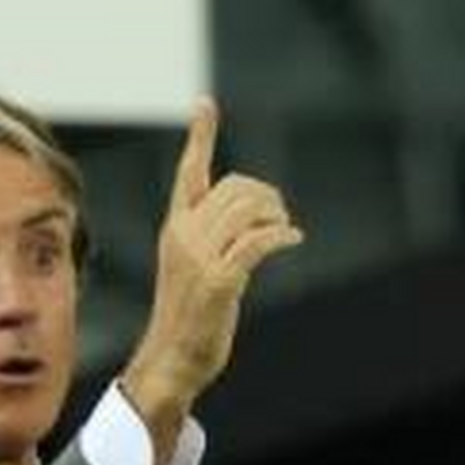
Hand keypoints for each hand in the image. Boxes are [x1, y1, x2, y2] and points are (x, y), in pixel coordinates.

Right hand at [120, 98, 303, 436]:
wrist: (171, 360)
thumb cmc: (188, 317)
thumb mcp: (193, 268)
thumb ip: (213, 239)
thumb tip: (254, 221)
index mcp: (175, 228)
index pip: (188, 172)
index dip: (200, 136)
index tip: (205, 104)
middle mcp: (183, 236)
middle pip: (234, 188)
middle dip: (266, 195)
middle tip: (280, 214)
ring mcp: (200, 258)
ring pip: (248, 210)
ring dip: (276, 214)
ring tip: (285, 228)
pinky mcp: (220, 281)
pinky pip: (258, 242)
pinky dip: (282, 235)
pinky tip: (293, 239)